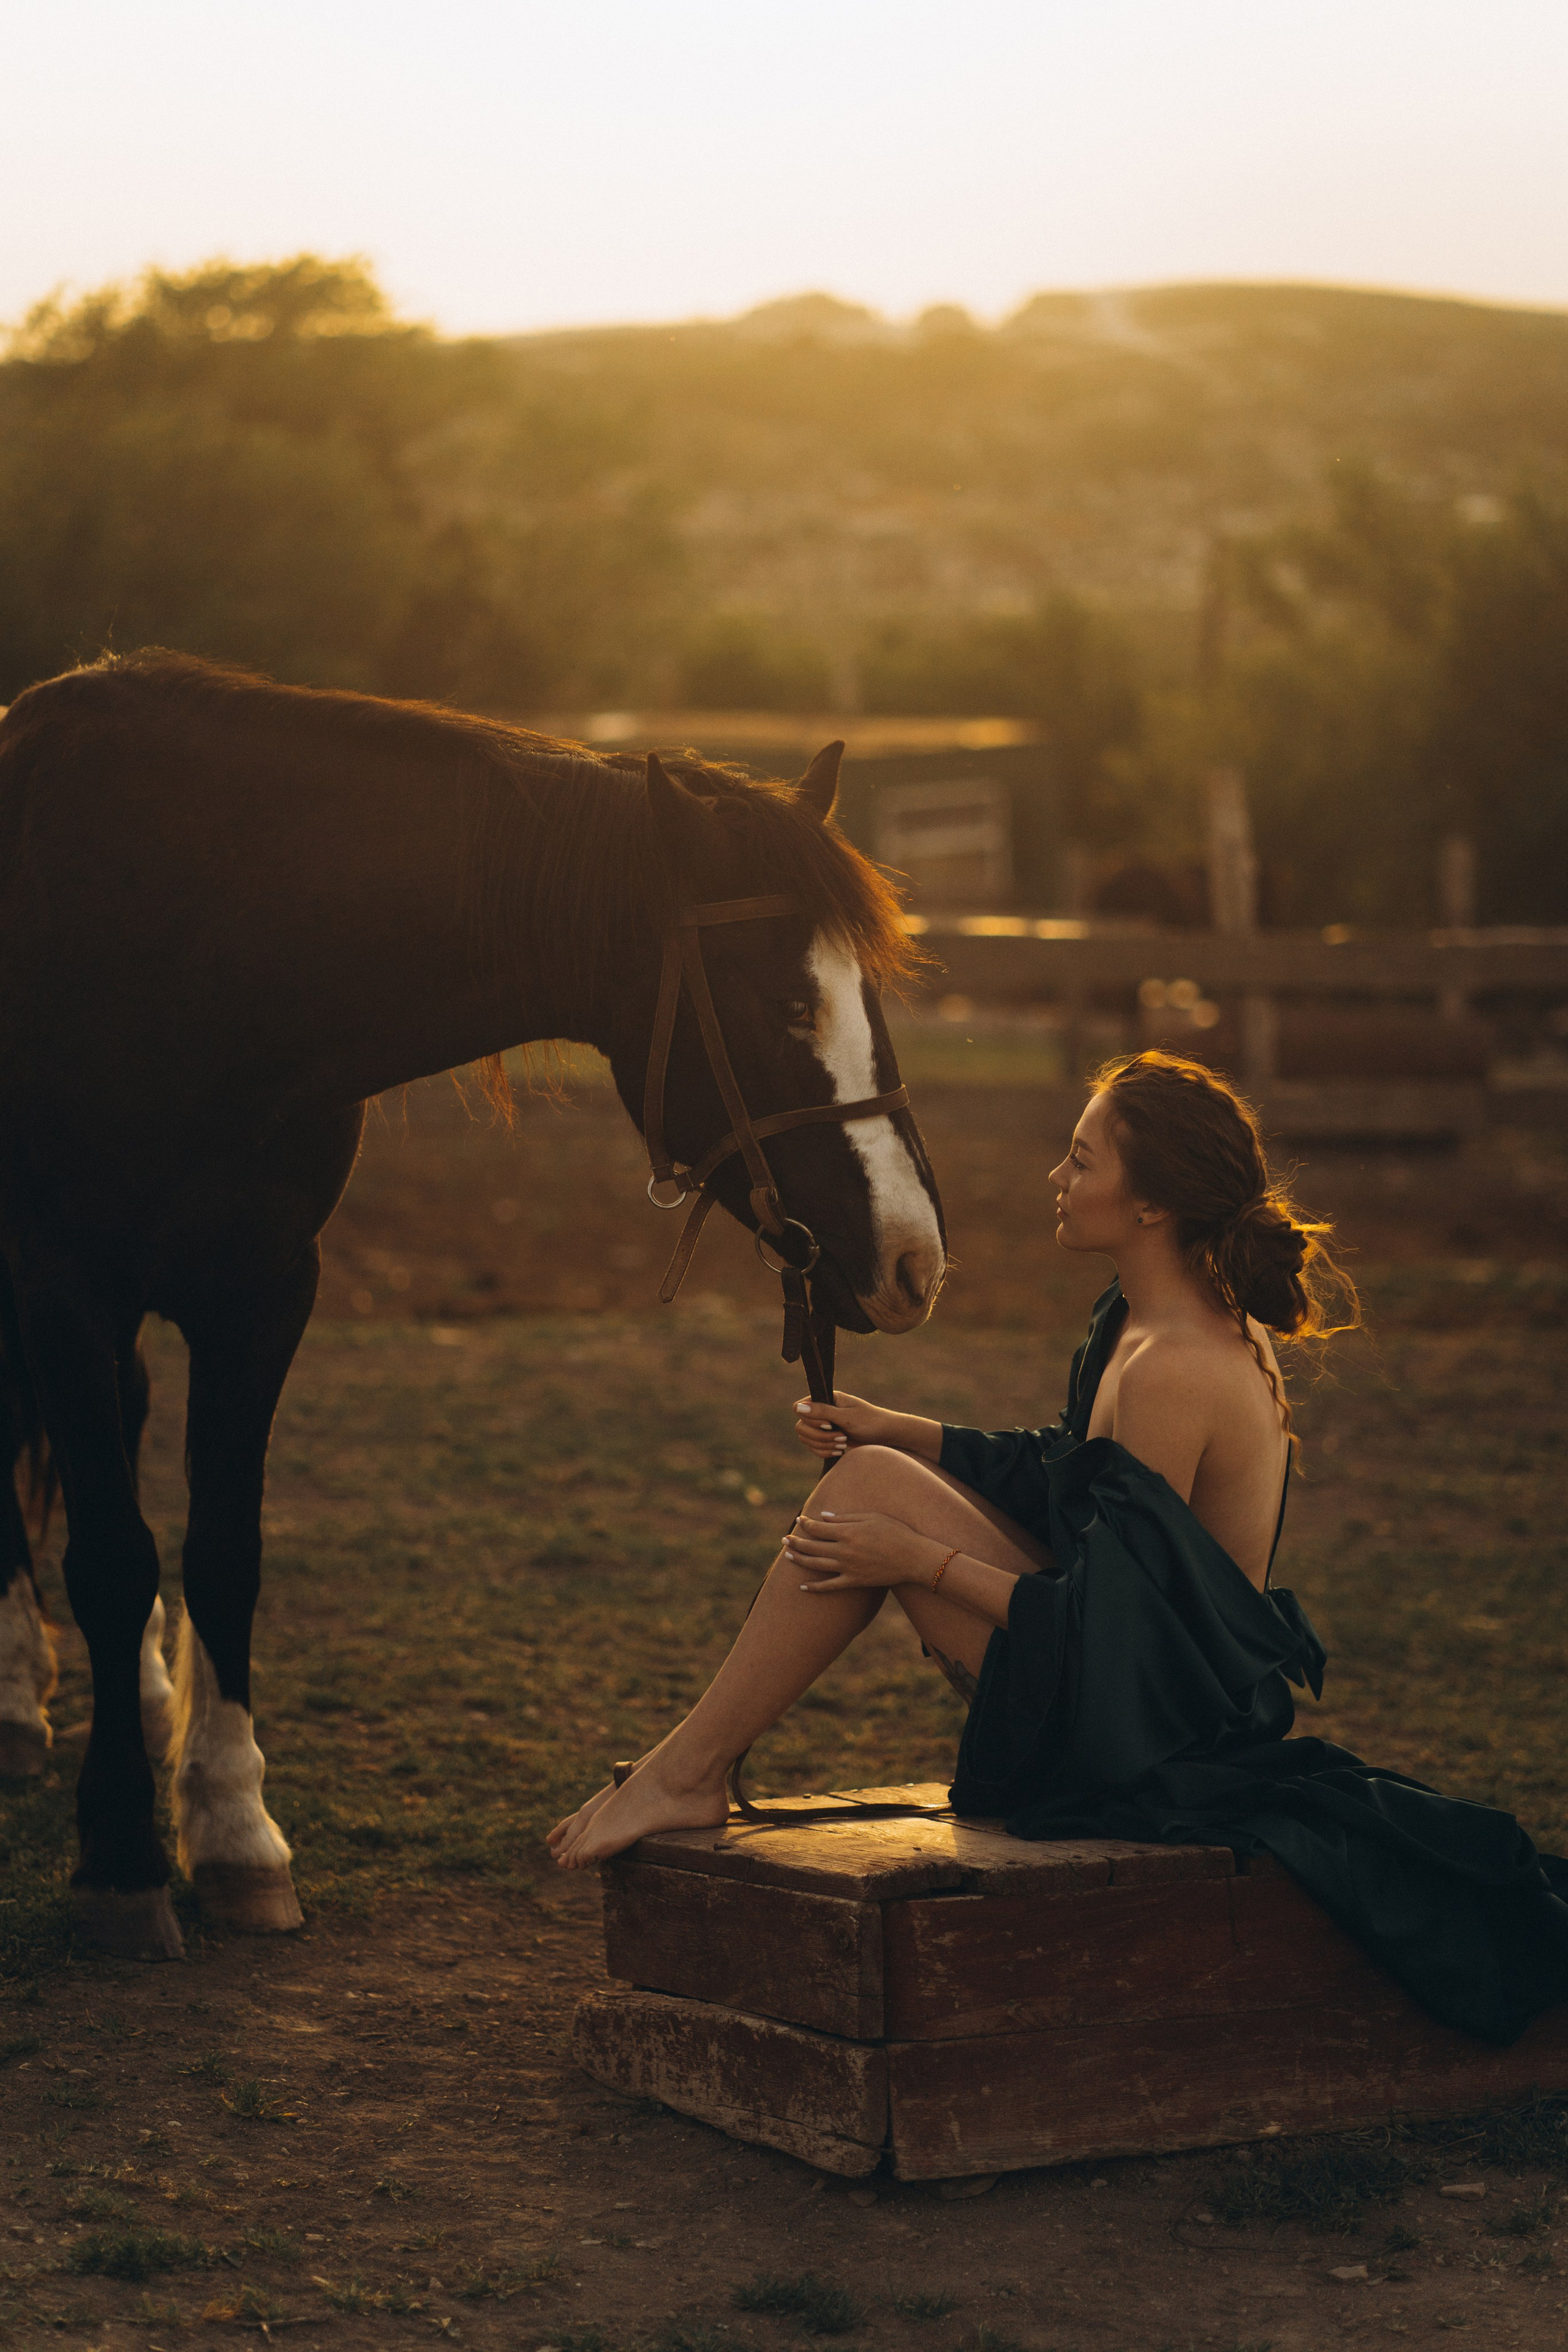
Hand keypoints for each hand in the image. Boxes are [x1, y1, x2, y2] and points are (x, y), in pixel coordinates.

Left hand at [785, 1509, 944, 1592]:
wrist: (914, 1557)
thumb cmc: (896, 1532)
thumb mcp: (872, 1518)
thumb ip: (846, 1518)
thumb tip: (824, 1517)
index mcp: (848, 1532)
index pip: (819, 1528)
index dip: (806, 1524)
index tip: (800, 1521)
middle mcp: (844, 1550)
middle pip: (813, 1545)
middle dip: (797, 1542)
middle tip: (784, 1539)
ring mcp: (848, 1568)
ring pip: (817, 1564)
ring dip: (800, 1559)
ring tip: (788, 1556)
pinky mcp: (854, 1581)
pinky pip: (830, 1586)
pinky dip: (815, 1587)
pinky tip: (803, 1586)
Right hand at [792, 1391, 897, 1460]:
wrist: (885, 1435)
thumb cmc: (869, 1422)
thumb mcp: (846, 1417)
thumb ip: (822, 1412)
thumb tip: (797, 1407)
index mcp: (826, 1399)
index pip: (799, 1408)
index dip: (811, 1420)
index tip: (830, 1425)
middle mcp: (821, 1411)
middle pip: (800, 1427)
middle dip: (819, 1437)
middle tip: (841, 1437)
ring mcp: (822, 1426)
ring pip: (806, 1439)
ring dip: (824, 1445)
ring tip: (843, 1444)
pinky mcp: (826, 1439)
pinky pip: (814, 1448)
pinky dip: (825, 1452)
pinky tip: (841, 1451)